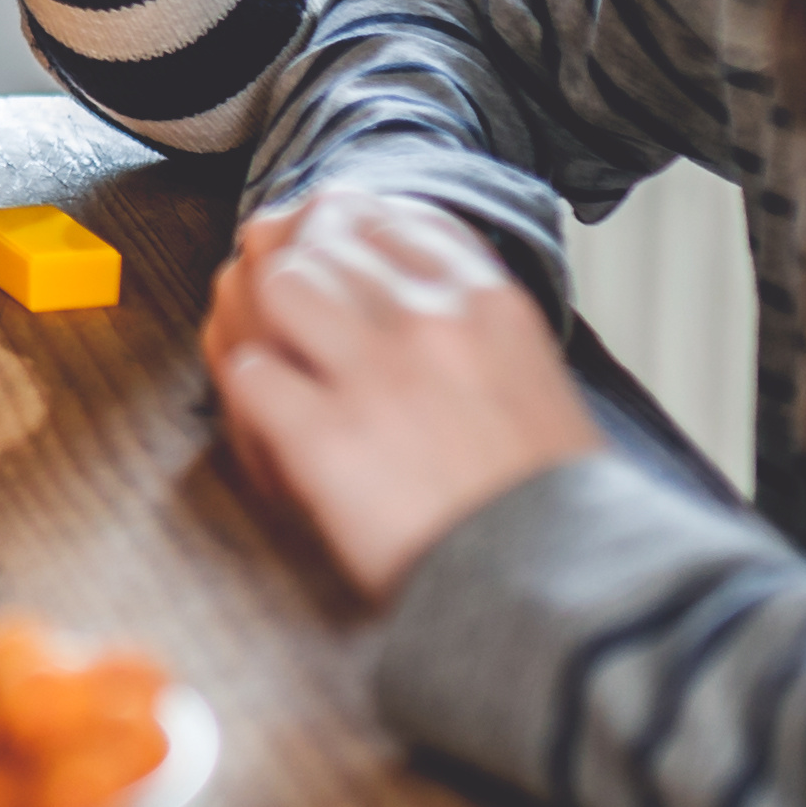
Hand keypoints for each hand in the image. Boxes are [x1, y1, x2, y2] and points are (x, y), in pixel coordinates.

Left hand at [204, 189, 599, 602]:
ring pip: (278, 287)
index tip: (334, 272)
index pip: (390, 217)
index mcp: (488, 303)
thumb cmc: (553, 507)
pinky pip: (248, 376)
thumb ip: (470, 332)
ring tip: (276, 379)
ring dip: (264, 328)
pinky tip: (272, 448)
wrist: (559, 588)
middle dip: (294, 278)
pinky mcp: (325, 437)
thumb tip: (402, 308)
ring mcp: (374, 373)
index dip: (346, 240)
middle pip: (322, 242)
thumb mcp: (535, 384)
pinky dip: (246, 410)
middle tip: (287, 329)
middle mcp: (430, 320)